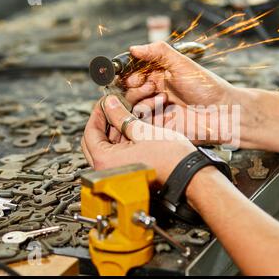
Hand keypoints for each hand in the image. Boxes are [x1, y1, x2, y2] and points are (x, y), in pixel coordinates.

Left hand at [81, 95, 196, 183]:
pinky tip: (132, 131)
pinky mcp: (127, 174)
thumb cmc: (171, 159)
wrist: (188, 175)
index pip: (90, 133)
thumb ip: (121, 117)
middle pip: (95, 142)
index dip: (97, 114)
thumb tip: (109, 105)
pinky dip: (122, 142)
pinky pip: (117, 156)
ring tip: (126, 117)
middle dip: (104, 123)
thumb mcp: (142, 131)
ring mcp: (117, 174)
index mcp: (105, 161)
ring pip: (107, 148)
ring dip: (115, 132)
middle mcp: (107, 171)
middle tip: (113, 109)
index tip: (104, 103)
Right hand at [122, 41, 241, 145]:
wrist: (222, 112)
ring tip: (161, 98)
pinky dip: (148, 114)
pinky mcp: (158, 125)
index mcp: (159, 74)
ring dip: (142, 100)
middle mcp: (155, 90)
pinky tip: (164, 110)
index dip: (129, 72)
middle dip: (135, 87)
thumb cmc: (207, 87)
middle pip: (128, 89)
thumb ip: (158, 52)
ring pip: (132, 105)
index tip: (133, 74)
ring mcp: (156, 108)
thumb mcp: (182, 63)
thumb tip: (134, 48)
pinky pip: (141, 120)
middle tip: (150, 86)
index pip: (133, 71)